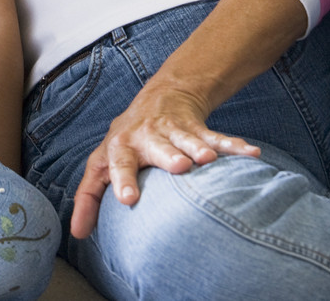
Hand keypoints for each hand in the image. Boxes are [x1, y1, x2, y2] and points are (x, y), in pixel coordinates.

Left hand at [70, 79, 258, 239]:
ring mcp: (174, 130)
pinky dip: (234, 147)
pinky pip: (218, 138)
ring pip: (187, 138)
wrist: (161, 96)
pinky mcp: (197, 128)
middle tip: (178, 166)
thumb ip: (90, 196)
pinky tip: (251, 155)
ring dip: (198, 147)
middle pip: (156, 146)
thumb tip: (78, 233)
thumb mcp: (103, 162)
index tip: (127, 199)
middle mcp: (147, 135)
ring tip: (208, 159)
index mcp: (121, 146)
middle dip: (167, 155)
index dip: (121, 180)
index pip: (117, 163)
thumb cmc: (128, 140)